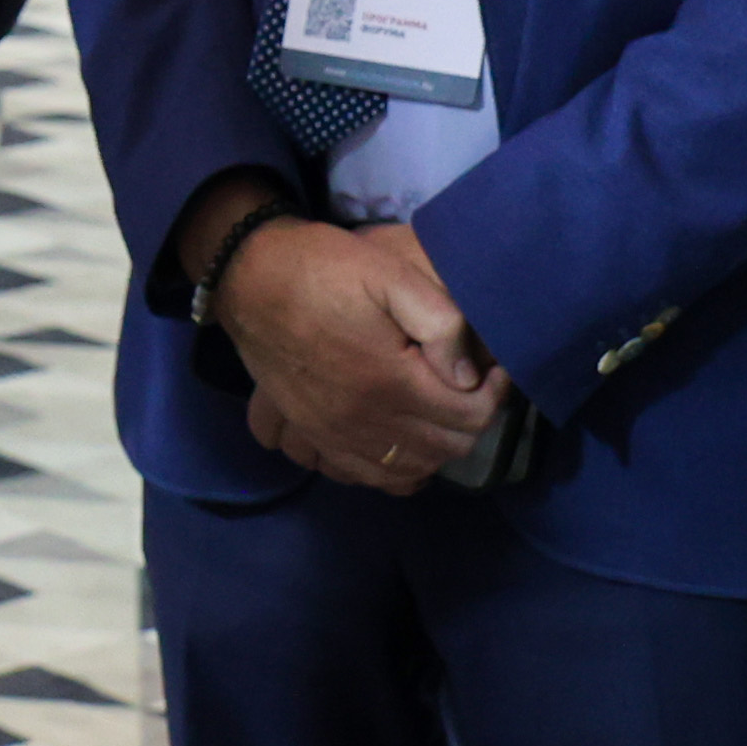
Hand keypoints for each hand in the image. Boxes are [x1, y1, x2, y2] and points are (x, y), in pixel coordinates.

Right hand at [214, 213, 501, 491]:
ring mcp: (333, 434)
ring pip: (409, 470)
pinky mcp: (312, 434)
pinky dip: (396, 469)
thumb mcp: (390, 273)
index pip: (470, 417)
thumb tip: (466, 374)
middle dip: (471, 421)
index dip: (495, 394)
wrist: (251, 278)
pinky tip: (403, 440)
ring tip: (441, 411)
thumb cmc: (326, 269)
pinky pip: (366, 476)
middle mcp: (363, 421)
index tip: (495, 368)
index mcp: (389, 381)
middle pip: (445, 449)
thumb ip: (440, 321)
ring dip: (437, 448)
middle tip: (472, 387)